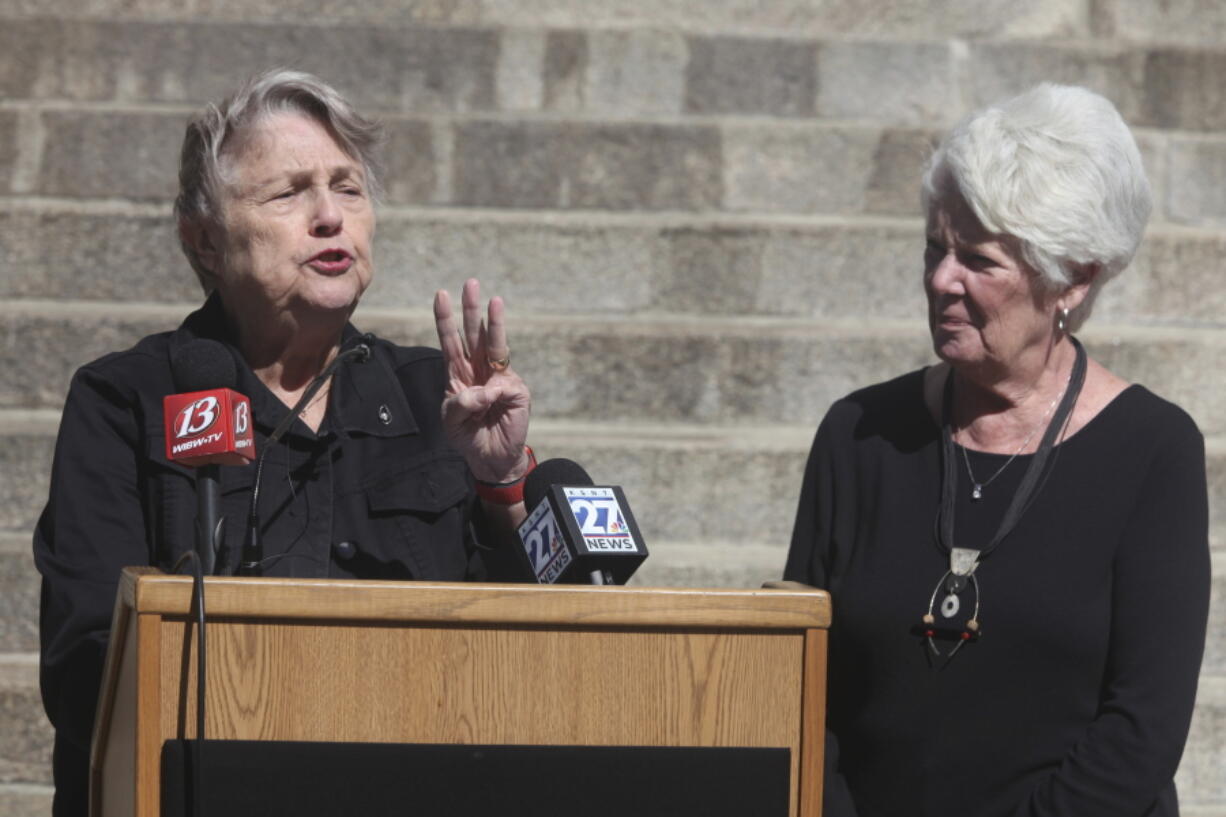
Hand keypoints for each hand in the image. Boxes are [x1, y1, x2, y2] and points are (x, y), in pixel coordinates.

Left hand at [433, 278, 531, 483]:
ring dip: (495, 323)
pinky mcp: (517, 392)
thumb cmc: (468, 436)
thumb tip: (485, 389)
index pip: (451, 341)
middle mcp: (480, 370)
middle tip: (471, 283)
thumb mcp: (451, 420)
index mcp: (459, 373)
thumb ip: (460, 403)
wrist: (490, 458)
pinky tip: (491, 403)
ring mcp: (500, 378)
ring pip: (496, 346)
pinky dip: (494, 394)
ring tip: (494, 301)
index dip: (445, 318)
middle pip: (475, 334)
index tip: (440, 294)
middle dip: (472, 309)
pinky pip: (503, 386)